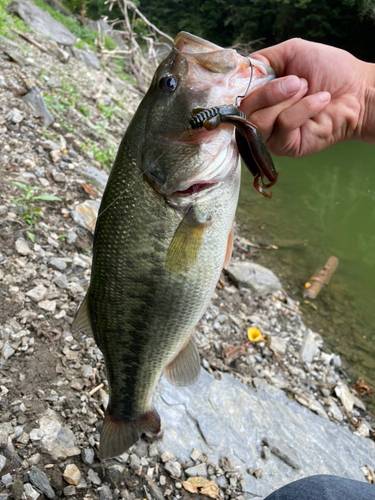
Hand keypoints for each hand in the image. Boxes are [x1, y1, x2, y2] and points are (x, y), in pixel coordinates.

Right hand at [241, 38, 374, 156]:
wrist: (357, 91)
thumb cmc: (330, 71)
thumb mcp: (292, 52)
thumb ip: (262, 59)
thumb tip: (241, 70)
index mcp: (258, 96)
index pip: (235, 95)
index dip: (243, 85)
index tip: (262, 75)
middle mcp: (259, 117)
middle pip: (244, 110)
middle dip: (271, 92)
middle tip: (298, 82)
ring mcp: (270, 135)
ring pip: (259, 121)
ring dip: (288, 100)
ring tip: (308, 91)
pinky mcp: (284, 147)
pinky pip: (283, 126)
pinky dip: (304, 108)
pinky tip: (320, 101)